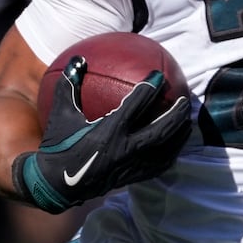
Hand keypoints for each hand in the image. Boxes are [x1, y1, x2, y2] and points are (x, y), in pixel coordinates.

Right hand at [14, 56, 192, 213]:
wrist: (55, 184)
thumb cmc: (58, 145)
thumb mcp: (61, 114)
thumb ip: (69, 85)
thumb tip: (78, 59)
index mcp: (109, 131)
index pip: (136, 105)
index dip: (150, 88)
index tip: (159, 76)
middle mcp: (124, 149)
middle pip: (161, 130)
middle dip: (176, 114)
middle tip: (185, 100)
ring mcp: (130, 166)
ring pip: (164, 150)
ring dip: (179, 136)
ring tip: (187, 123)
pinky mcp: (131, 178)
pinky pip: (158, 166)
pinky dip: (169, 155)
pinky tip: (174, 147)